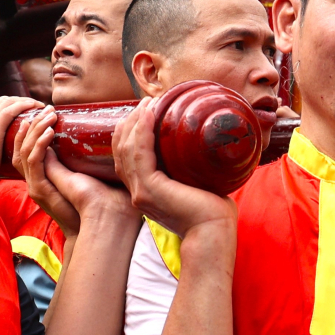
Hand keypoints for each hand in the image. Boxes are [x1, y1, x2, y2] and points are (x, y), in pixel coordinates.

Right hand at [15, 108, 130, 237]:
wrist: (90, 225)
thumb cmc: (86, 203)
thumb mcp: (74, 177)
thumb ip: (66, 162)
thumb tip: (70, 142)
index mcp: (37, 178)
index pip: (21, 150)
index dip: (26, 131)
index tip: (38, 113)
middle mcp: (31, 181)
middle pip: (20, 148)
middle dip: (32, 125)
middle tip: (46, 109)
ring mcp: (34, 186)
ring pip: (25, 152)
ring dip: (36, 131)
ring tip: (49, 117)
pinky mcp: (40, 190)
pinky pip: (34, 162)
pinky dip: (40, 145)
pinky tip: (49, 133)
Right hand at [112, 97, 235, 235]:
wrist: (213, 232)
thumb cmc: (211, 212)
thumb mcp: (193, 184)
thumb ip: (187, 169)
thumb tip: (199, 147)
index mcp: (144, 191)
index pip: (125, 157)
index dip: (130, 132)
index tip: (145, 112)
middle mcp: (137, 191)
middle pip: (121, 149)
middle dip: (131, 121)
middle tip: (146, 102)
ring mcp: (140, 191)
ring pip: (127, 148)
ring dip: (137, 121)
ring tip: (148, 103)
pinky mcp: (150, 189)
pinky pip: (140, 153)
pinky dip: (143, 131)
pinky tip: (150, 115)